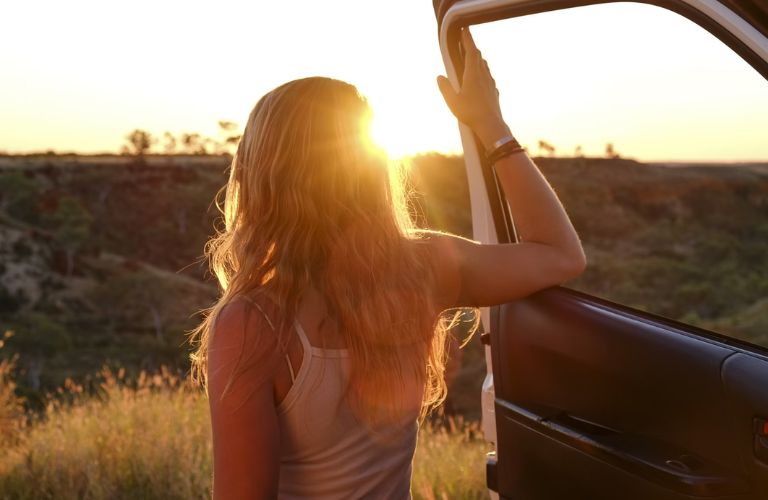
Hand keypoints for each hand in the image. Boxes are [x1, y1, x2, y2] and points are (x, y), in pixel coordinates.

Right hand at [437, 29, 510, 148]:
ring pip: (485, 66)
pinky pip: (488, 76)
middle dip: (472, 47)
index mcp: (473, 75)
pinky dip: (483, 71)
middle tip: (466, 41)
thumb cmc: (471, 113)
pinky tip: (481, 77)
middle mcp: (483, 76)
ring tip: (472, 56)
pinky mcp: (494, 91)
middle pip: (479, 57)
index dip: (468, 39)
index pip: (471, 52)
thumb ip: (445, 88)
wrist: (491, 125)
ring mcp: (490, 83)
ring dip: (478, 58)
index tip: (465, 30)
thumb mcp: (452, 101)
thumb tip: (439, 77)